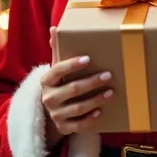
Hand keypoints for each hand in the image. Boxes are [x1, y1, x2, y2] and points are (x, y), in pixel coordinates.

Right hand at [40, 27, 113, 148]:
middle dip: (91, 82)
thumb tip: (55, 28)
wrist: (50, 112)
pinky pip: (78, 125)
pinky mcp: (63, 128)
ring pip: (77, 108)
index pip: (57, 70)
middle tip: (108, 75)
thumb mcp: (56, 68)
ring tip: (111, 92)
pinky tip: (101, 111)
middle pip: (72, 89)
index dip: (72, 65)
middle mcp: (48, 98)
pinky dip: (90, 119)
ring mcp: (55, 114)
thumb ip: (57, 49)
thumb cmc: (58, 84)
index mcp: (46, 81)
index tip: (88, 59)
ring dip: (95, 99)